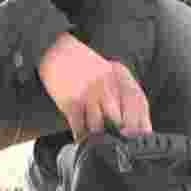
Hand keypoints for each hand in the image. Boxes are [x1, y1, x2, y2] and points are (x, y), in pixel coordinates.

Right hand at [37, 32, 152, 139]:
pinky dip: (79, 135)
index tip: (131, 135)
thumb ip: (114, 89)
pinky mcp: (71, 103)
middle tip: (111, 141)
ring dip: (94, 135)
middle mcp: (105, 86)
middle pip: (118, 120)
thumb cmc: (79, 62)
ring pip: (98, 127)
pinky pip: (79, 128)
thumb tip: (122, 114)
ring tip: (92, 138)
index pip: (134, 105)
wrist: (54, 50)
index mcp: (116, 77)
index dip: (135, 124)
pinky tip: (79, 137)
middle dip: (115, 132)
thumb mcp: (104, 70)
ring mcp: (89, 95)